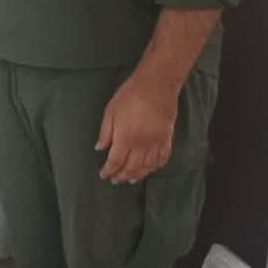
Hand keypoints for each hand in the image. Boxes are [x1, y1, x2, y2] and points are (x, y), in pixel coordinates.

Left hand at [96, 70, 178, 184]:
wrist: (156, 86)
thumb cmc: (129, 96)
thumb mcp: (110, 112)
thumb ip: (105, 133)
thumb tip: (99, 148)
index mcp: (126, 138)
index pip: (116, 162)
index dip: (109, 170)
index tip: (104, 175)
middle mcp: (142, 144)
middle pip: (131, 167)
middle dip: (122, 176)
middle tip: (115, 180)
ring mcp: (156, 142)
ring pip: (148, 166)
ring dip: (138, 175)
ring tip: (130, 180)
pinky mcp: (167, 138)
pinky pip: (163, 158)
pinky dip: (156, 167)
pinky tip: (150, 169)